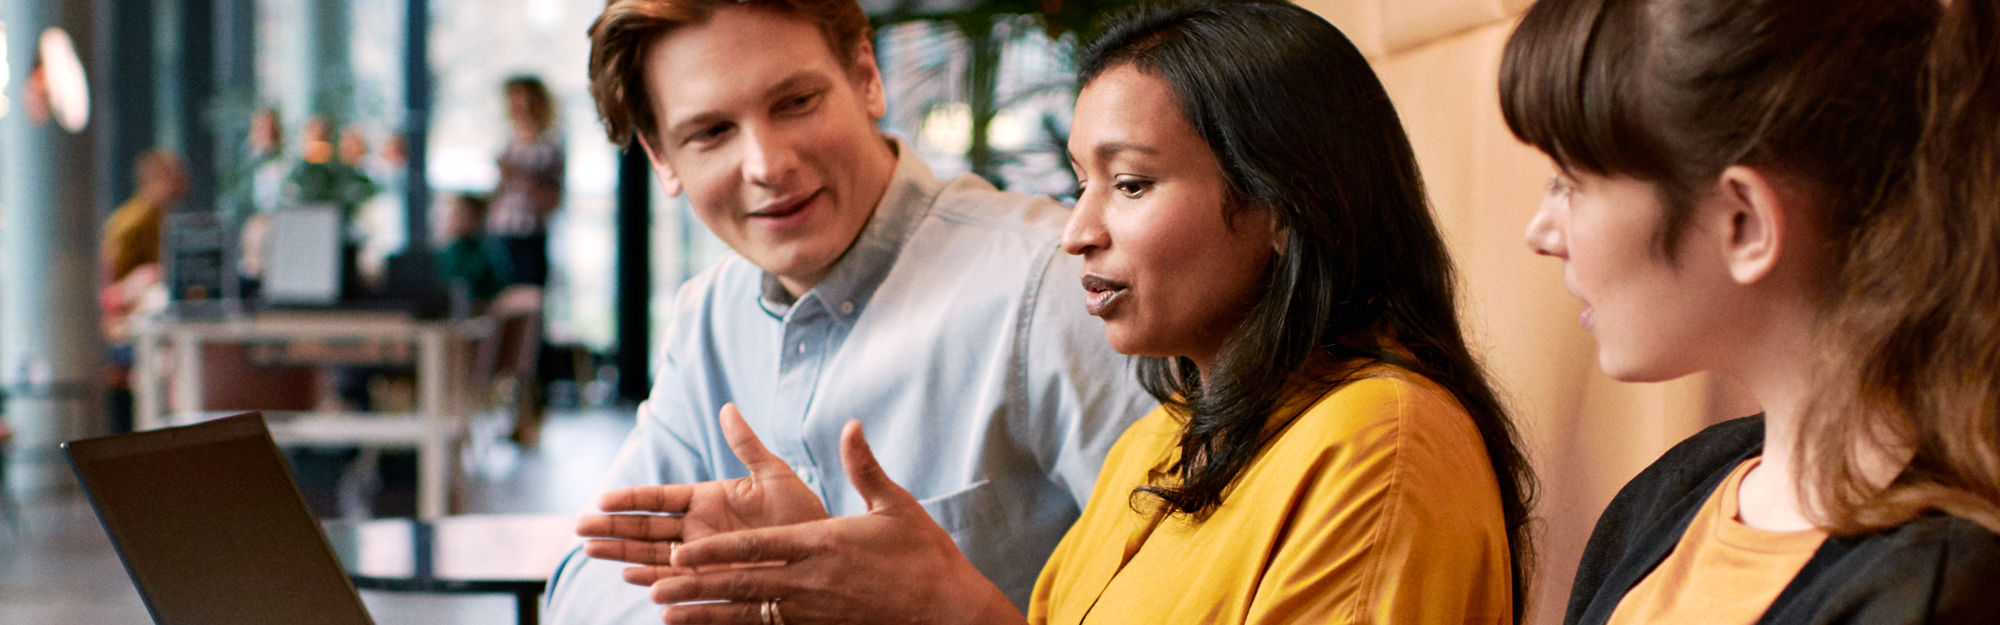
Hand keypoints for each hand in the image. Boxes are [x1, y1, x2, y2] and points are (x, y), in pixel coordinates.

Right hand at [577, 404, 828, 585]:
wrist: (824, 552)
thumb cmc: (803, 513)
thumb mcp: (774, 474)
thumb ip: (746, 444)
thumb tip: (728, 408)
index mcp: (707, 499)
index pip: (659, 498)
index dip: (630, 498)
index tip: (600, 499)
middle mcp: (698, 529)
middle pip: (646, 528)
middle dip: (612, 529)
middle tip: (578, 528)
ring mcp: (703, 556)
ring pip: (653, 555)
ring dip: (622, 554)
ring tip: (591, 550)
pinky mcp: (713, 581)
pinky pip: (678, 581)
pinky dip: (654, 578)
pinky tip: (631, 576)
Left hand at [651, 420, 1023, 624]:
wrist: (948, 610)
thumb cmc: (924, 555)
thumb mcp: (896, 505)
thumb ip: (865, 466)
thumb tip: (852, 424)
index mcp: (824, 545)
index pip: (759, 548)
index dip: (716, 551)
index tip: (682, 551)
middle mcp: (812, 581)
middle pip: (742, 582)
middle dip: (695, 584)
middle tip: (653, 584)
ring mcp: (813, 609)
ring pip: (748, 612)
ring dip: (704, 612)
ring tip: (665, 613)